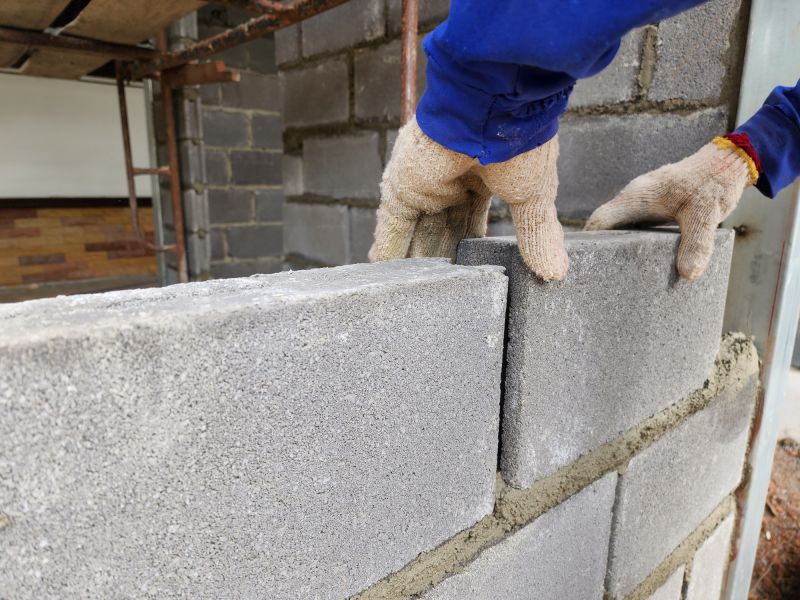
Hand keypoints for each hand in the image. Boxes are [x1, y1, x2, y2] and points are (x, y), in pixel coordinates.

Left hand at [369, 117, 567, 280]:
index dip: (468, 247)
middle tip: (437, 292)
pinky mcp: (403, 187)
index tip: (469, 273)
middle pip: (441, 228)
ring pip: (415, 230)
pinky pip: (392, 225)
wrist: (494, 110)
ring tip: (410, 292)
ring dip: (412, 259)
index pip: (471, 219)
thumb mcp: (532, 198)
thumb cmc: (521, 143)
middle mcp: (450, 178)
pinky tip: (382, 273)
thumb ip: (537, 236)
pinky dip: (388, 248)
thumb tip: (556, 272)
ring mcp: (424, 182)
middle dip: (439, 258)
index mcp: (482, 175)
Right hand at [585, 138, 755, 279]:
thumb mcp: (707, 215)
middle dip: (599, 246)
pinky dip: (628, 237)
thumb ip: (697, 245)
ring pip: (618, 222)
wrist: (728, 161)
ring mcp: (642, 198)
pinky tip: (635, 255)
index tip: (585, 263)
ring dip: (614, 242)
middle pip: (604, 223)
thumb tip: (688, 275)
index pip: (601, 220)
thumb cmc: (714, 183)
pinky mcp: (652, 202)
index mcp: (638, 196)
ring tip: (613, 269)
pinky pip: (631, 221)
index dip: (589, 241)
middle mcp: (634, 195)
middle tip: (597, 273)